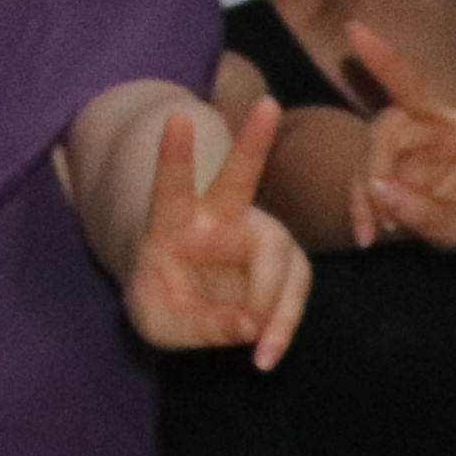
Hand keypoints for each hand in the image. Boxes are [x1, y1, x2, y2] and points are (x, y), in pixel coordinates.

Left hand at [118, 96, 310, 368]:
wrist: (184, 306)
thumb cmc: (162, 302)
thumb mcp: (160, 324)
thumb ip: (198, 325)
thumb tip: (249, 326)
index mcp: (172, 223)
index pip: (171, 186)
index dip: (175, 156)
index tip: (176, 118)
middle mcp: (217, 217)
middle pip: (239, 178)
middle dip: (254, 142)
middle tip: (267, 103)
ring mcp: (253, 234)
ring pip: (281, 252)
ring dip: (275, 303)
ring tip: (259, 347)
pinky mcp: (281, 259)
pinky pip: (295, 287)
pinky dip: (284, 324)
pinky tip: (266, 351)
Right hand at [334, 19, 455, 249]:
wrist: (430, 228)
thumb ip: (426, 212)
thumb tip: (381, 188)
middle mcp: (437, 121)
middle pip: (409, 88)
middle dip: (383, 59)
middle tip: (356, 32)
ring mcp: (404, 134)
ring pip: (378, 141)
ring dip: (373, 184)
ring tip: (385, 229)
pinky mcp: (378, 153)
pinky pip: (361, 171)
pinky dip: (361, 203)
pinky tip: (368, 233)